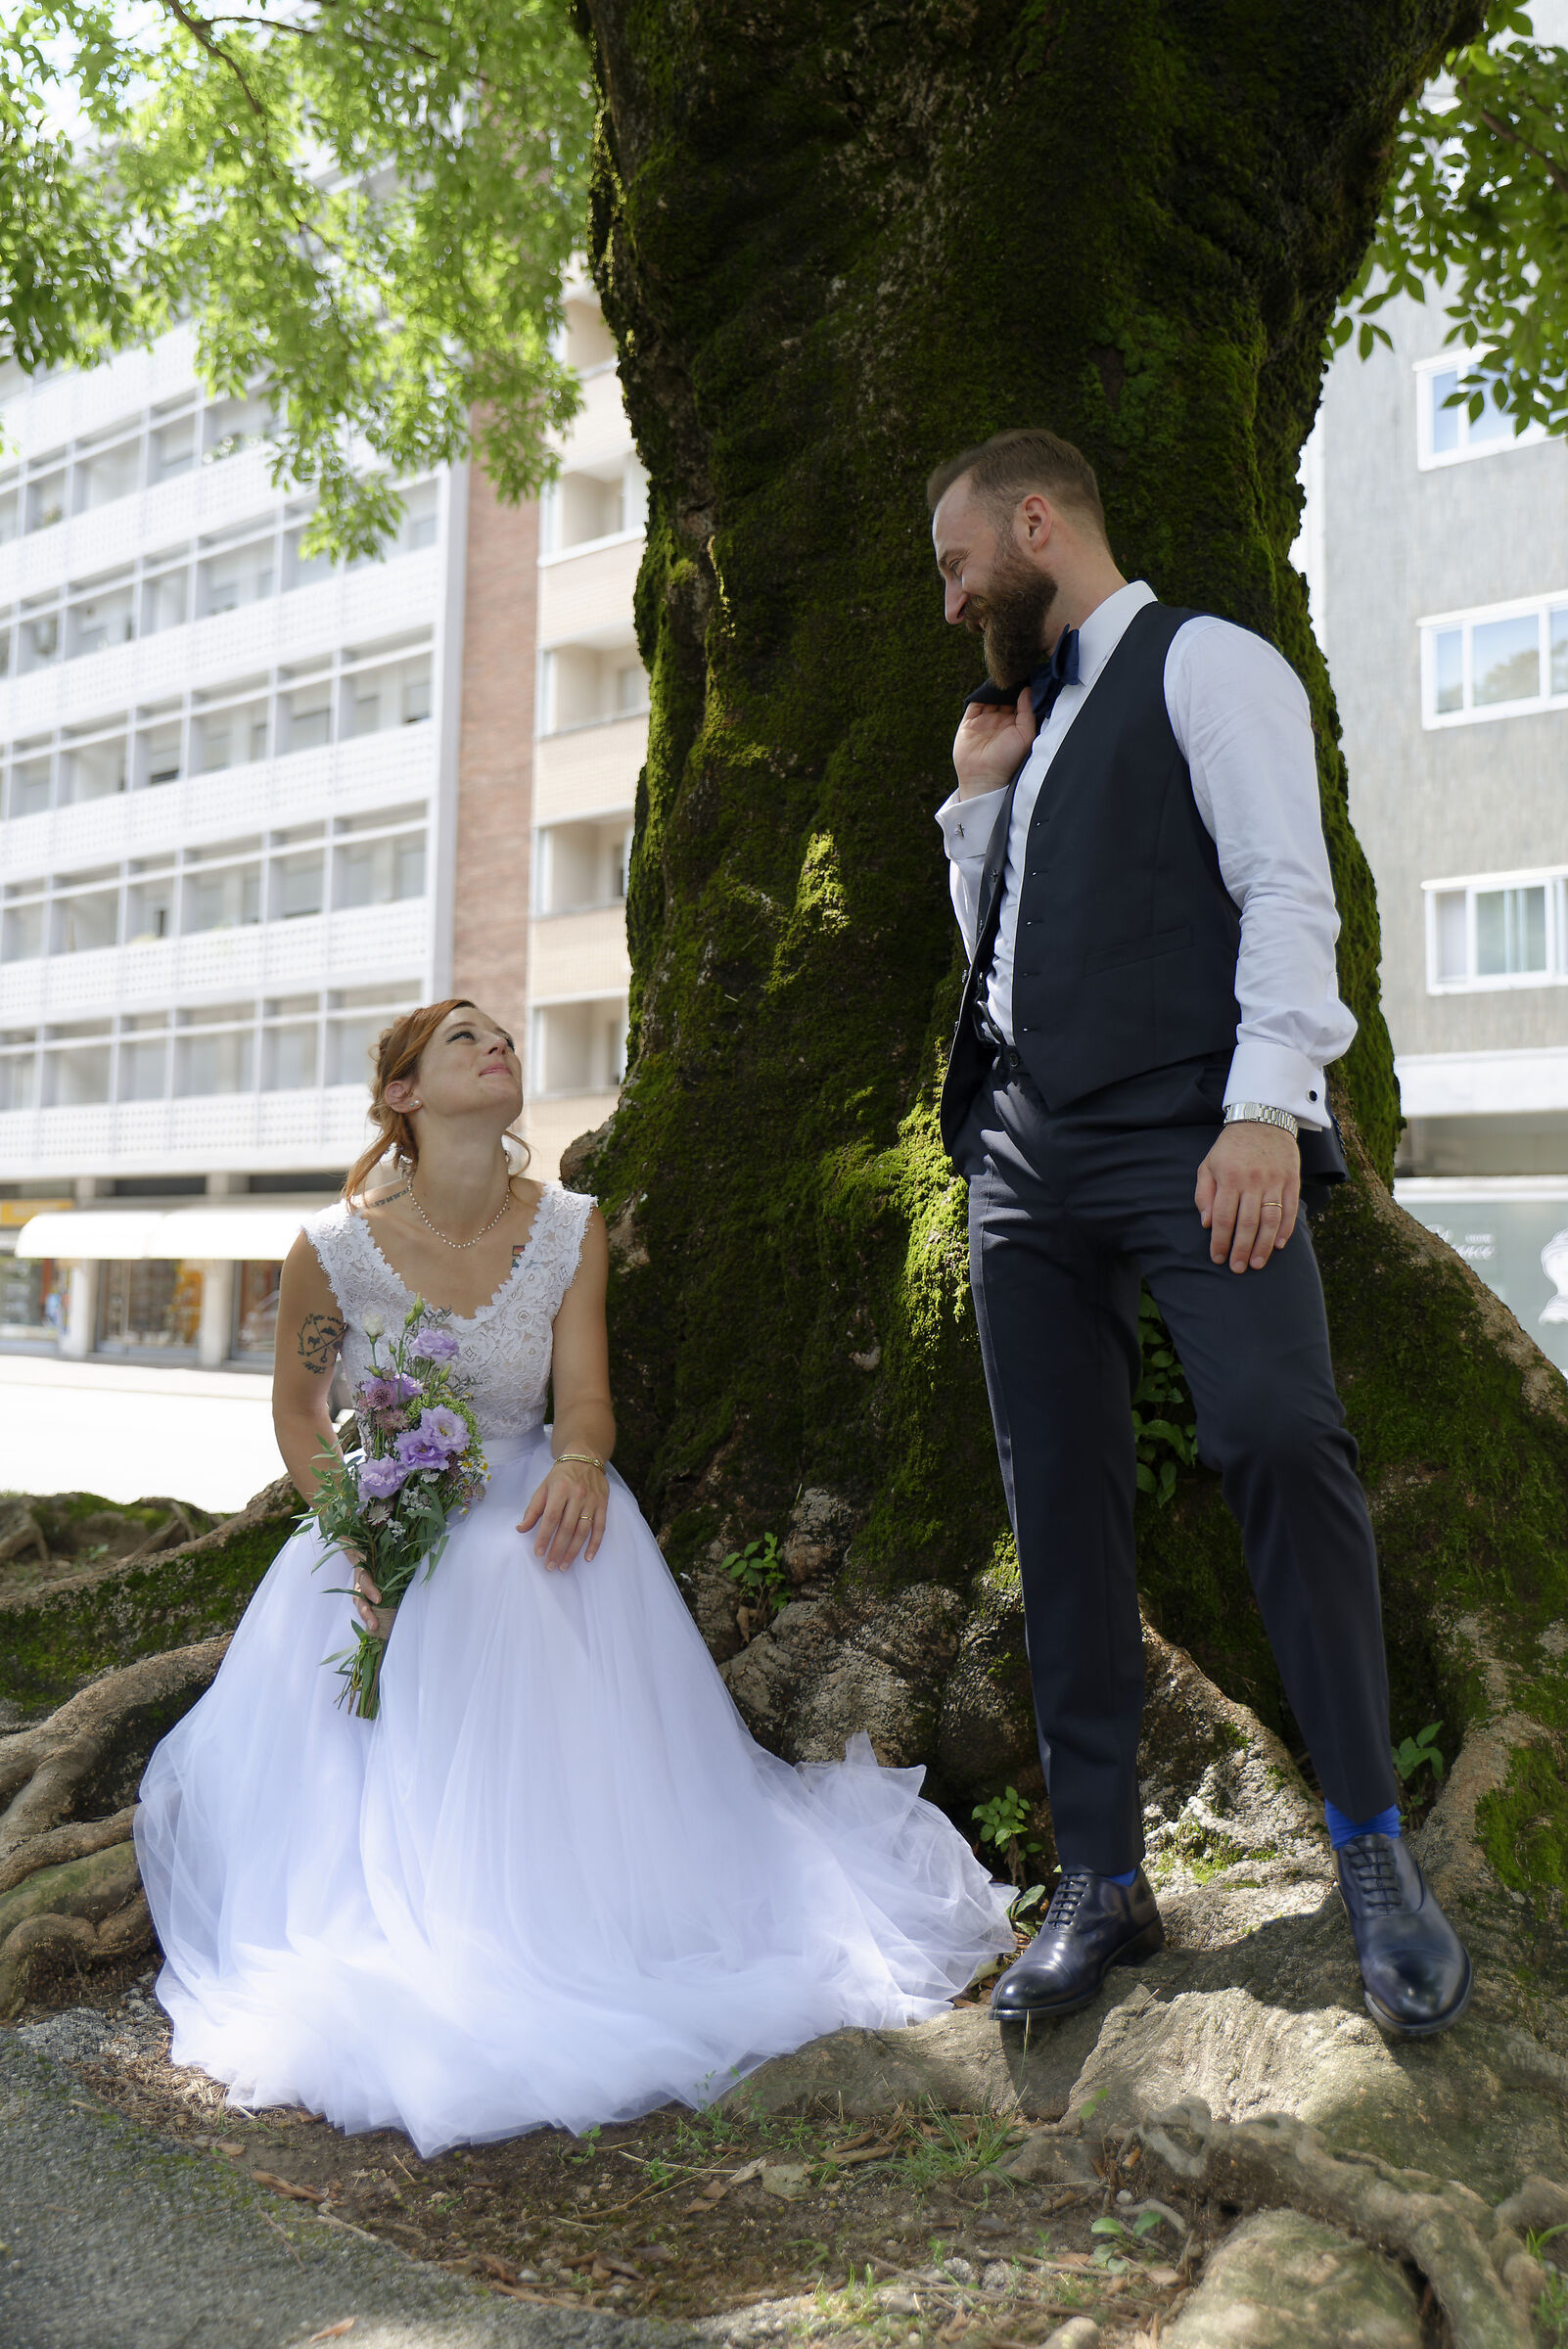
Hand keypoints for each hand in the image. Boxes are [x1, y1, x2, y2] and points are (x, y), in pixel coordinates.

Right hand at [348, 1555, 396, 1639]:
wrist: (367, 1556)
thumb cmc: (380, 1557)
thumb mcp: (384, 1556)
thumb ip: (396, 1559)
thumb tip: (418, 1561)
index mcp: (365, 1571)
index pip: (365, 1581)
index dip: (370, 1590)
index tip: (379, 1599)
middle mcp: (360, 1584)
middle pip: (359, 1600)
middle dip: (366, 1614)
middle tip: (374, 1625)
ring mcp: (360, 1593)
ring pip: (361, 1608)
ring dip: (368, 1620)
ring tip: (376, 1630)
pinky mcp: (365, 1600)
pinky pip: (366, 1611)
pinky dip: (370, 1619)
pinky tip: (378, 1628)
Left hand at [519, 1458, 608, 1569]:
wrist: (585, 1458)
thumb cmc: (560, 1476)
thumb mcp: (543, 1488)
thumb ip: (533, 1509)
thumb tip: (520, 1529)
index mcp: (560, 1490)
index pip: (551, 1518)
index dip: (544, 1537)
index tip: (539, 1553)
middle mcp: (577, 1495)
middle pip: (567, 1528)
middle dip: (557, 1549)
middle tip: (550, 1566)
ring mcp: (592, 1501)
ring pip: (583, 1531)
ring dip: (573, 1551)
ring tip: (564, 1566)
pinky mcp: (603, 1505)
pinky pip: (600, 1528)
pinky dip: (595, 1544)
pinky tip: (587, 1557)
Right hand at [952, 686, 1034, 797]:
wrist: (984, 776)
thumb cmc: (1008, 760)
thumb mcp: (1025, 735)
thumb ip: (1027, 712)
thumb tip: (1028, 690)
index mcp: (1015, 724)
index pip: (1020, 701)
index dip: (1023, 690)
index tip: (1027, 676)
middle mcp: (1000, 721)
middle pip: (1005, 697)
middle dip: (1009, 686)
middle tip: (1014, 672)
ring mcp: (984, 720)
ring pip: (990, 697)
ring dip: (995, 688)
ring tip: (1001, 677)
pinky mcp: (969, 722)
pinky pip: (975, 703)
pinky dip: (980, 694)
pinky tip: (987, 688)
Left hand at [1195, 1122, 1300, 1272]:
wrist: (1263, 1119)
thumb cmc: (1230, 1147)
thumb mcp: (1208, 1164)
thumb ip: (1204, 1194)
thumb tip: (1206, 1224)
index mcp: (1229, 1178)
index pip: (1224, 1217)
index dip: (1220, 1240)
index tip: (1218, 1258)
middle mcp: (1253, 1181)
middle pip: (1247, 1222)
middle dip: (1241, 1249)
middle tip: (1237, 1268)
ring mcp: (1274, 1181)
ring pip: (1271, 1219)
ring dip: (1264, 1245)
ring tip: (1257, 1263)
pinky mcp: (1291, 1180)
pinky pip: (1291, 1208)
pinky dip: (1286, 1229)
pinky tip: (1280, 1245)